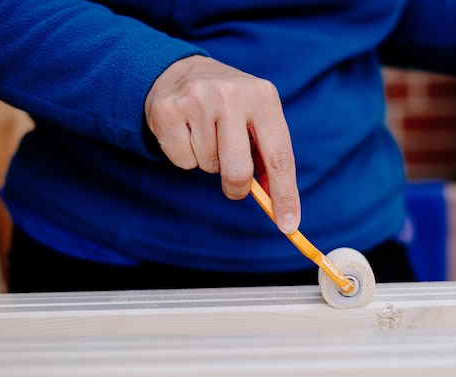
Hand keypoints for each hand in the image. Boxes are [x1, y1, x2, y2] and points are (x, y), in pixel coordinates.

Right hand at [144, 55, 299, 233]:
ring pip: (208, 166)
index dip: (284, 194)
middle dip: (236, 187)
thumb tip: (277, 204)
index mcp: (264, 96)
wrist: (182, 72)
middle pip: (239, 170)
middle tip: (233, 182)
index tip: (288, 224)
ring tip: (206, 135)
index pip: (279, 157)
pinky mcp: (168, 110)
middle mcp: (232, 95)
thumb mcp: (257, 118)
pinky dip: (185, 157)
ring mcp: (197, 100)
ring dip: (209, 162)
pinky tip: (187, 133)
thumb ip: (268, 157)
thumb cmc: (229, 106)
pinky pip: (183, 161)